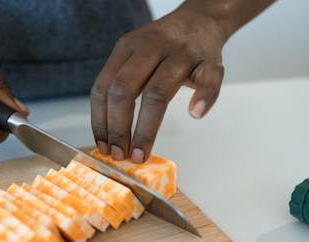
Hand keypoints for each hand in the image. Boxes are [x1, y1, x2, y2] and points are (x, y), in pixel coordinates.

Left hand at [90, 7, 226, 162]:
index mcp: (126, 48)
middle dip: (119, 128)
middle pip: (125, 90)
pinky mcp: (208, 60)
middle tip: (120, 154)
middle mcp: (150, 48)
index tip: (102, 146)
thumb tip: (108, 135)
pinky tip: (195, 114)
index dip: (100, 121)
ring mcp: (180, 53)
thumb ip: (121, 86)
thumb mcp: (134, 56)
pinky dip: (203, 98)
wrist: (200, 19)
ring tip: (141, 152)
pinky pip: (208, 80)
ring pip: (158, 92)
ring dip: (147, 128)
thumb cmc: (164, 48)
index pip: (103, 87)